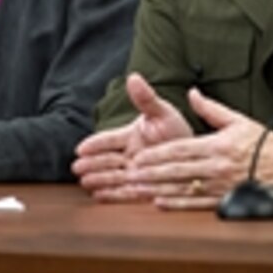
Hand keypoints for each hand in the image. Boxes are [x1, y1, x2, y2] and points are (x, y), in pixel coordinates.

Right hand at [72, 73, 192, 200]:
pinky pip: (126, 191)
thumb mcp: (162, 112)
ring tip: (85, 182)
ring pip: (113, 176)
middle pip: (107, 159)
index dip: (95, 143)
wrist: (195, 153)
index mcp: (130, 135)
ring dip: (99, 179)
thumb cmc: (176, 130)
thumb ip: (145, 98)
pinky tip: (98, 196)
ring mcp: (135, 171)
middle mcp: (129, 154)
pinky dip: (112, 194)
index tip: (81, 148)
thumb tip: (133, 77)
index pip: (109, 139)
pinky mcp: (143, 187)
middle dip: (92, 163)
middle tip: (77, 167)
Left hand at [128, 88, 272, 210]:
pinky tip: (159, 203)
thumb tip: (192, 93)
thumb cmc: (262, 141)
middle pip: (176, 170)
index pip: (180, 149)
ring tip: (137, 189)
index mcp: (217, 145)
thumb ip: (211, 109)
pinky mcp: (224, 199)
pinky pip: (196, 203)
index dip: (157, 154)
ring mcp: (220, 185)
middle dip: (150, 173)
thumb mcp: (237, 120)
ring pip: (182, 188)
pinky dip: (176, 204)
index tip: (138, 156)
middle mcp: (216, 166)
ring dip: (157, 189)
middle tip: (129, 174)